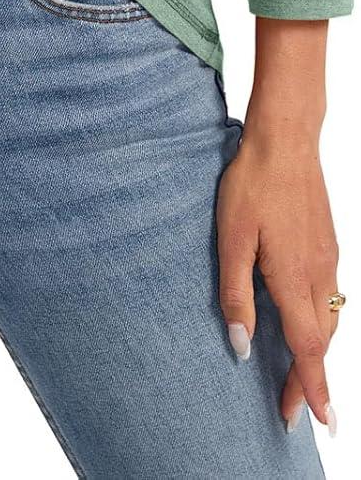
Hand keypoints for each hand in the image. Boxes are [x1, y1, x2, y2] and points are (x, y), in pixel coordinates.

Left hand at [215, 19, 338, 438]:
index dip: (312, 388)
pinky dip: (321, 322)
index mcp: (295, 280)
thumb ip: (235, 294)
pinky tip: (304, 320)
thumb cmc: (252, 185)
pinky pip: (331, 296)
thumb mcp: (231, 240)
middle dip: (310, 379)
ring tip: (299, 373)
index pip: (309, 349)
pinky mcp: (328, 243)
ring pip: (330, 319)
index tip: (320, 422)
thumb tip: (240, 346)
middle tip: (293, 408)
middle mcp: (320, 275)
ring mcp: (329, 258)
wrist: (285, 140)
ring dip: (316, 351)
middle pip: (322, 341)